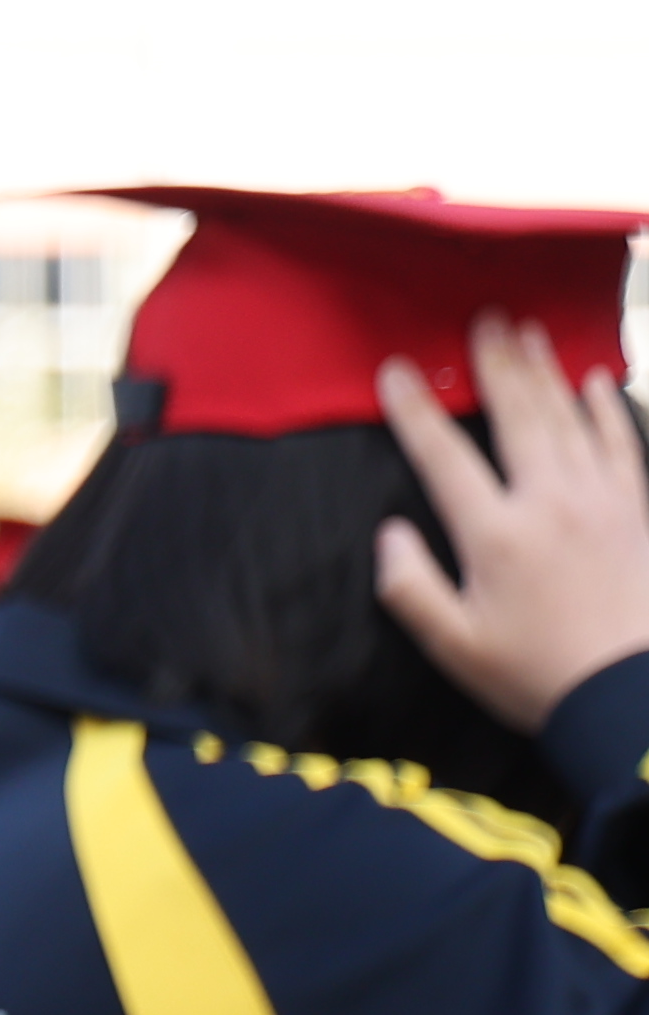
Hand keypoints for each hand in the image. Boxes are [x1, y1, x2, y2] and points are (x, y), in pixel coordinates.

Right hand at [376, 317, 648, 733]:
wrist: (632, 694)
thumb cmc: (534, 674)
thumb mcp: (453, 645)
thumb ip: (410, 587)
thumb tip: (390, 534)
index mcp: (496, 535)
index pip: (444, 457)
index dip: (416, 410)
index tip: (398, 369)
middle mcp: (550, 503)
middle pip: (518, 416)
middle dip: (496, 364)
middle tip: (485, 320)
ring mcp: (603, 501)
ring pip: (571, 418)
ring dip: (546, 372)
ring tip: (529, 333)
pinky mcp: (639, 509)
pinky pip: (624, 442)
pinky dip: (609, 408)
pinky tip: (598, 382)